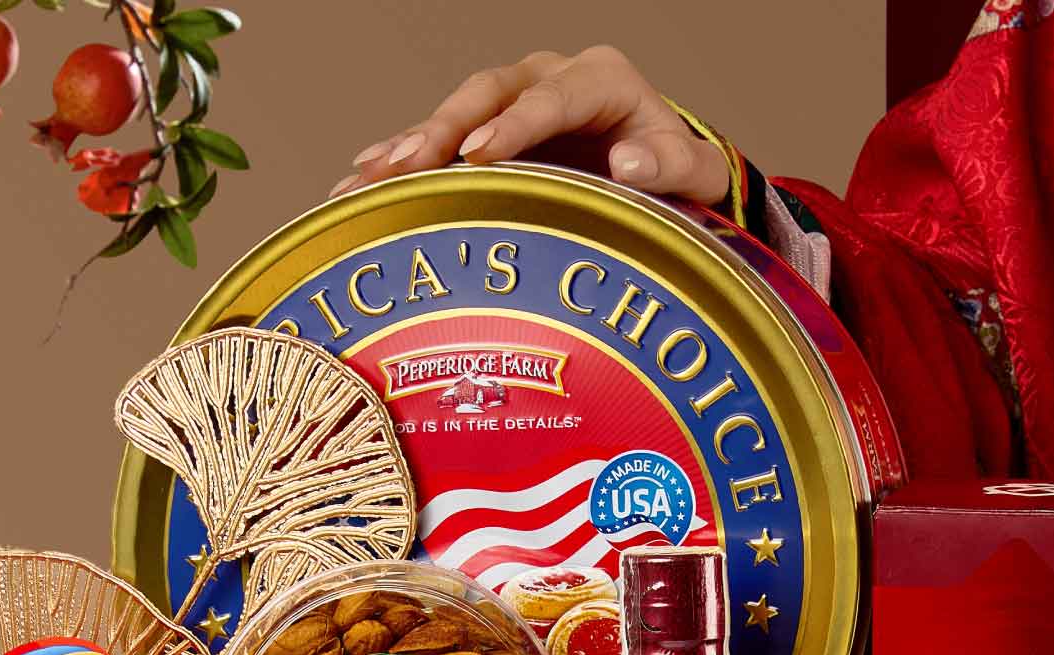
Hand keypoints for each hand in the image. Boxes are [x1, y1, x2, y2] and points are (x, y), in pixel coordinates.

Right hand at [329, 47, 730, 204]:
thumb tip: (628, 164)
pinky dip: (404, 157)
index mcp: (599, 80)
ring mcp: (513, 101)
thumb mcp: (692, 172)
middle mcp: (548, 79)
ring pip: (455, 112)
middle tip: (407, 164)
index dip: (513, 126)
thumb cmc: (674, 170)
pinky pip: (443, 139)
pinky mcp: (490, 129)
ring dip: (409, 144)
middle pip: (488, 95)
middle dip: (445, 129)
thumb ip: (671, 167)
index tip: (481, 154)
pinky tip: (362, 177)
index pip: (549, 99)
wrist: (658, 162)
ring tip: (364, 176)